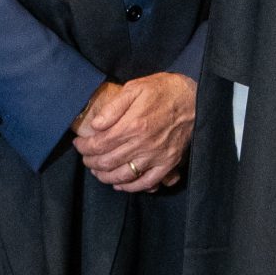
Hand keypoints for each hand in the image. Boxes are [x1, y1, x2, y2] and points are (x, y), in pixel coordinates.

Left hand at [72, 72, 195, 191]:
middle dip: (91, 162)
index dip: (85, 147)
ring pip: (123, 175)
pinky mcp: (168, 163)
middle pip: (107, 162)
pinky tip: (120, 183)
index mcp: (132, 125)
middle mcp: (142, 144)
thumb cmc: (164, 90)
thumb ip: (113, 107)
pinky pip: (146, 182)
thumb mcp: (135, 88)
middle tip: (86, 157)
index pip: (100, 144)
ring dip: (105, 176)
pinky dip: (130, 187)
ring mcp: (156, 156)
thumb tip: (95, 125)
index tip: (79, 144)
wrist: (196, 99)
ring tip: (98, 171)